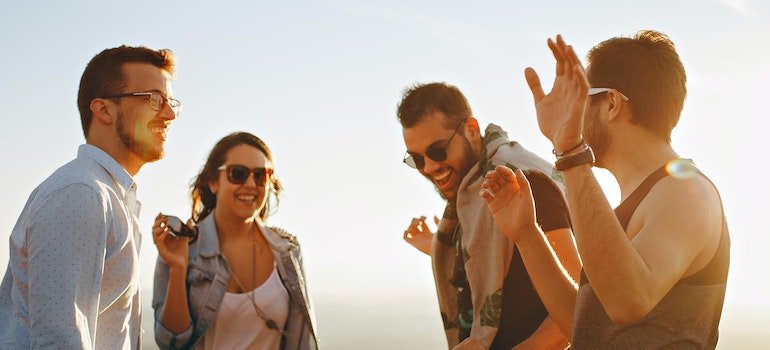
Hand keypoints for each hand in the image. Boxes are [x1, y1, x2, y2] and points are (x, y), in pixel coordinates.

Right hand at [152, 213, 189, 268]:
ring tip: (167, 223)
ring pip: (154, 234)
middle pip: (154, 228)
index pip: (158, 226)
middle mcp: (160, 240)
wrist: (182, 263)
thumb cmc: (181, 252)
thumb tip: (190, 219)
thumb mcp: (184, 237)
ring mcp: (160, 245)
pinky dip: (162, 235)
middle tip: (166, 217)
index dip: (158, 219)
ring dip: (160, 227)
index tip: (161, 212)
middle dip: (159, 221)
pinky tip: (168, 231)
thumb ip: (186, 228)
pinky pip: (158, 241)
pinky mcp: (161, 250)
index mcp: (164, 237)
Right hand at [403, 215, 437, 255]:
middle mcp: (421, 236)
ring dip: (411, 225)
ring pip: (409, 230)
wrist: (439, 249)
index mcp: (428, 232)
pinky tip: (411, 230)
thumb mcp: (440, 229)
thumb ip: (437, 222)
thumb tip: (433, 215)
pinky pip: (405, 238)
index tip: (425, 218)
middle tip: (420, 222)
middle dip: (415, 220)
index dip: (422, 218)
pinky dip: (405, 233)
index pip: (421, 223)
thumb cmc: (442, 240)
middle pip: (414, 225)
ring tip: (416, 225)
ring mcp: (417, 239)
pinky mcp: (414, 243)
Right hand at [480, 167, 537, 241]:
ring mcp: (500, 197)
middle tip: (489, 175)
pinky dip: (483, 192)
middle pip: (498, 178)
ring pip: (491, 185)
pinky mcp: (493, 205)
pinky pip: (486, 196)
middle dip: (492, 174)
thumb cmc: (527, 214)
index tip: (497, 168)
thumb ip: (523, 183)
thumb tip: (518, 170)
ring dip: (487, 182)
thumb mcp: (527, 197)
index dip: (502, 170)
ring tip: (485, 184)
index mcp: (516, 187)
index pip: (508, 174)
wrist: (521, 231)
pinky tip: (483, 193)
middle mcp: (507, 190)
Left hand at [525, 35, 588, 151]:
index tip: (548, 40)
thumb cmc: (553, 123)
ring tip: (566, 47)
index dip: (555, 52)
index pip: (560, 64)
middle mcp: (570, 87)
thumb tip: (528, 67)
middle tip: (557, 36)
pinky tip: (576, 68)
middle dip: (563, 50)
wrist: (560, 143)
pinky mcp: (580, 105)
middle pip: (568, 64)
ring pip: (577, 73)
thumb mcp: (540, 101)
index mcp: (561, 86)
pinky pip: (583, 89)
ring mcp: (576, 95)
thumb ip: (535, 85)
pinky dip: (581, 78)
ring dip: (573, 60)